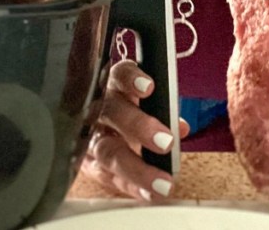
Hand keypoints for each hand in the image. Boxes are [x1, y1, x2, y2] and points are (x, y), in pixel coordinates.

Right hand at [81, 60, 189, 200]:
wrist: (100, 129)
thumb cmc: (129, 112)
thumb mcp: (147, 104)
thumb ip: (164, 112)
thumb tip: (181, 127)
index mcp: (114, 85)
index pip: (119, 75)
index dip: (132, 80)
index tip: (149, 87)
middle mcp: (98, 108)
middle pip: (112, 112)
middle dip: (138, 126)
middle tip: (166, 141)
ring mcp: (89, 137)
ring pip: (107, 150)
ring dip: (136, 168)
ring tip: (162, 182)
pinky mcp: (87, 163)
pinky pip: (108, 177)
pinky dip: (131, 186)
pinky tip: (149, 193)